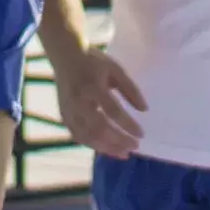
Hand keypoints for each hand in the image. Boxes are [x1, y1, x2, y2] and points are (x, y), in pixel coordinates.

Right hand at [48, 40, 144, 158]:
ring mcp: (69, 110)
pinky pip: (78, 136)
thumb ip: (130, 89)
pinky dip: (93, 144)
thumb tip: (144, 110)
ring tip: (124, 153)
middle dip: (118, 140)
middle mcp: (78, 101)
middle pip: (99, 128)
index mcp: (93, 86)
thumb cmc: (94, 61)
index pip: (113, 111)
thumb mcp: (116, 69)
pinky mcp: (64, 116)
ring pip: (87, 136)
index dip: (128, 125)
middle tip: (135, 147)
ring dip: (107, 147)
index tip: (142, 134)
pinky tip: (106, 148)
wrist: (65, 56)